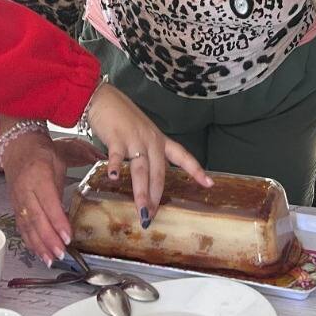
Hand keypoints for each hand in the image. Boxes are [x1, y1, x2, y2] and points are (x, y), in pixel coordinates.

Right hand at [3, 132, 101, 264]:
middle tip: (61, 253)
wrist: (18, 147)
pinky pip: (22, 227)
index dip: (58, 222)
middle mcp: (26, 191)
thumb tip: (86, 186)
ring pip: (28, 227)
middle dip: (49, 239)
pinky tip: (39, 252)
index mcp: (39, 176)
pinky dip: (31, 242)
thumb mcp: (60, 159)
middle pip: (37, 219)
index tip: (68, 236)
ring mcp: (18, 200)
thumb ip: (70, 177)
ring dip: (39, 245)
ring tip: (51, 259)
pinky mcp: (15, 207)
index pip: (49, 203)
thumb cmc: (42, 152)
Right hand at [86, 84, 211, 223]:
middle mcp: (151, 141)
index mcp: (159, 141)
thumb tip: (147, 179)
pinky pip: (117, 155)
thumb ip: (147, 154)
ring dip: (141, 191)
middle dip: (157, 195)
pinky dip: (116, 167)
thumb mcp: (143, 135)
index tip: (209, 183)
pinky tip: (114, 178)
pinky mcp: (116, 137)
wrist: (105, 99)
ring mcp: (135, 139)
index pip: (182, 156)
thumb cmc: (124, 119)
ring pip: (141, 169)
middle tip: (152, 216)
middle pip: (159, 171)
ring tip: (142, 210)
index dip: (196, 170)